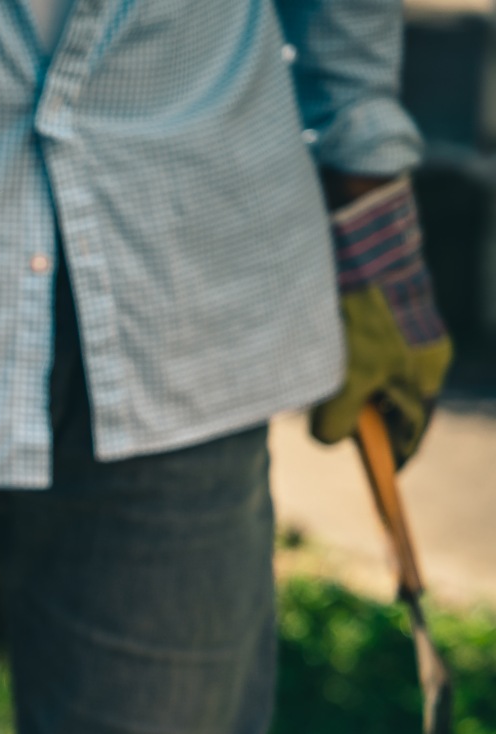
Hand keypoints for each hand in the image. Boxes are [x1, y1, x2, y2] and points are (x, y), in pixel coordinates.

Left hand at [310, 176, 451, 465]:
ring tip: (317, 397)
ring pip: (377, 378)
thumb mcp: (346, 378)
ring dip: (349, 392)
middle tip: (332, 432)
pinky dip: (345, 367)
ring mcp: (408, 333)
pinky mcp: (387, 313)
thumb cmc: (363, 315)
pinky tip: (317, 364)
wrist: (364, 245)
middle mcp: (424, 356)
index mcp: (425, 377)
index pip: (413, 432)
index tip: (382, 480)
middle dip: (364, 422)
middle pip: (393, 406)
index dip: (395, 458)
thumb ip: (335, 420)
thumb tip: (329, 438)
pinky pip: (367, 353)